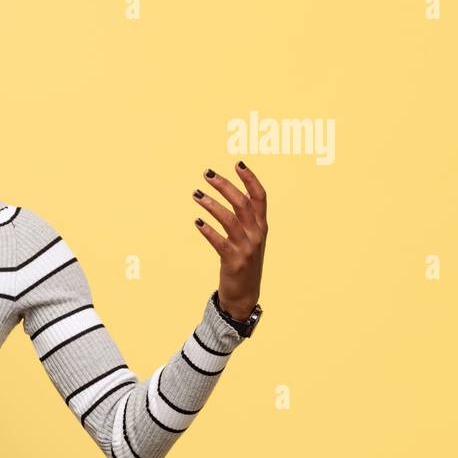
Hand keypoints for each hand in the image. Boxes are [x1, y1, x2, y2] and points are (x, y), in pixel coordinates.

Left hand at [192, 161, 266, 319]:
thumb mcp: (250, 238)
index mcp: (262, 226)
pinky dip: (208, 231)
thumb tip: (235, 192)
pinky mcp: (234, 261)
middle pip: (242, 203)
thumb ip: (246, 218)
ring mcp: (247, 248)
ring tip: (196, 195)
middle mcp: (257, 234)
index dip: (250, 179)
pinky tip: (197, 222)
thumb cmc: (244, 262)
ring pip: (230, 220)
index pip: (260, 197)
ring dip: (212, 205)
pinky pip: (220, 242)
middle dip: (225, 186)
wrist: (245, 295)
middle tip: (207, 174)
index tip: (238, 163)